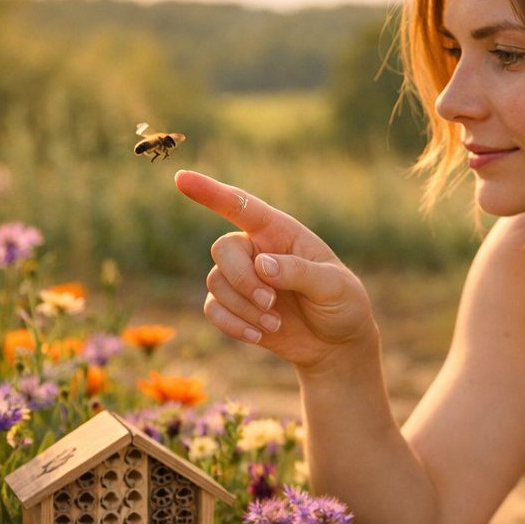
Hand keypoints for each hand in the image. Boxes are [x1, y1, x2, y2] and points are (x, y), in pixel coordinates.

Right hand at [174, 170, 377, 371]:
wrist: (337, 345)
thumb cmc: (343, 304)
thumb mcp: (334, 286)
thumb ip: (299, 272)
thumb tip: (261, 264)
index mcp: (281, 232)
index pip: (242, 206)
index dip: (211, 192)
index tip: (182, 179)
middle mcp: (256, 250)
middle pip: (222, 249)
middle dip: (242, 279)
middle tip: (270, 302)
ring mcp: (242, 279)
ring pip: (215, 282)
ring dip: (243, 307)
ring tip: (275, 323)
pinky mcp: (235, 307)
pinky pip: (213, 309)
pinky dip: (233, 325)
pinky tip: (259, 335)